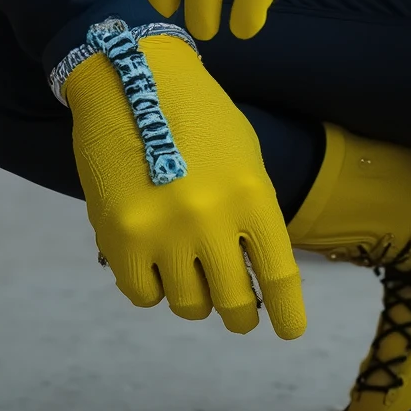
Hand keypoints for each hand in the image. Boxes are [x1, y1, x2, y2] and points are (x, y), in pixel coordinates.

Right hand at [66, 35, 305, 334]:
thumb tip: (256, 272)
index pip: (277, 274)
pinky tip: (156, 264)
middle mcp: (211, 219)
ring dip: (195, 298)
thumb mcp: (243, 157)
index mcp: (251, 194)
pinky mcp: (120, 238)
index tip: (290, 332)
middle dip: (241, 315)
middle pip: (234, 302)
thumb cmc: (197, 116)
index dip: (287, 312)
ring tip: (191, 274)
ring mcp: (163, 232)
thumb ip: (252, 212)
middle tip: (239, 314)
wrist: (132, 78)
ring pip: (188, 305)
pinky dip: (154, 288)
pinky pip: (144, 295)